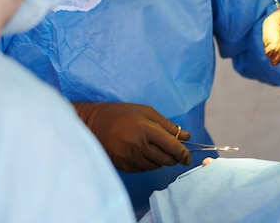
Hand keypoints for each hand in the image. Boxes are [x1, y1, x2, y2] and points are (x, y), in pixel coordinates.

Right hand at [73, 102, 191, 171]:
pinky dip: (148, 163)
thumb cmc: (121, 114)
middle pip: (166, 160)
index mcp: (146, 130)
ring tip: (154, 148)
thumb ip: (167, 125)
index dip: (183, 154)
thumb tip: (186, 136)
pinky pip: (144, 169)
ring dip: (161, 160)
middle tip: (174, 151)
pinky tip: (143, 152)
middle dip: (174, 157)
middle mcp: (139, 146)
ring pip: (156, 166)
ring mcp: (130, 158)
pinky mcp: (123, 166)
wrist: (91, 123)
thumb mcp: (146, 112)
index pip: (172, 147)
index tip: (187, 157)